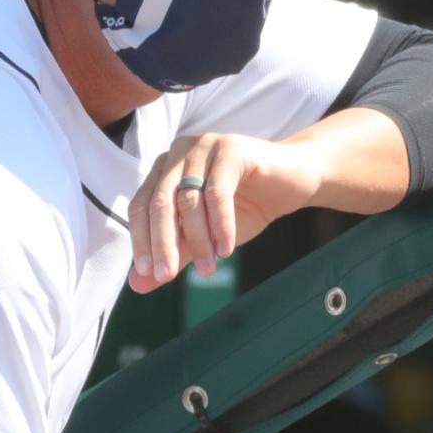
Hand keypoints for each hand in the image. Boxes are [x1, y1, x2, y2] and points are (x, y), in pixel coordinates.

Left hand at [127, 132, 318, 293]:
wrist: (293, 183)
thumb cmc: (246, 207)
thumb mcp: (206, 238)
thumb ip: (175, 255)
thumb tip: (138, 284)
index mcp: (164, 171)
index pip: (141, 207)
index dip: (141, 241)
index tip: (148, 275)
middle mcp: (179, 154)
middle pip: (160, 203)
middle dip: (163, 244)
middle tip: (167, 277)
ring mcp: (204, 147)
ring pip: (189, 200)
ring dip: (197, 240)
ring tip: (208, 270)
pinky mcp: (231, 149)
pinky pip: (218, 192)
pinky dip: (220, 225)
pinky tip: (226, 250)